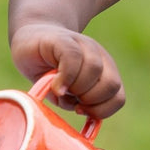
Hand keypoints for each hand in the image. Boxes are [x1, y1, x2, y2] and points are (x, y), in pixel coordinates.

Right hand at [9, 22, 125, 118]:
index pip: (118, 98)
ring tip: (60, 89)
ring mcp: (84, 45)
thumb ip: (77, 103)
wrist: (30, 41)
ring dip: (77, 88)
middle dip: (90, 100)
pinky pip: (73, 57)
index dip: (101, 110)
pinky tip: (54, 85)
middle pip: (111, 84)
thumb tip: (81, 110)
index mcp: (106, 72)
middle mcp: (100, 57)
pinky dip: (65, 77)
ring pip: (94, 69)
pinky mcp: (64, 39)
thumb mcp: (66, 94)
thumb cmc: (49, 72)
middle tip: (71, 97)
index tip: (81, 110)